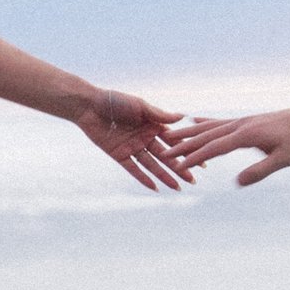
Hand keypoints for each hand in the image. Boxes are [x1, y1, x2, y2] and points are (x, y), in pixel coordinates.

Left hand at [70, 89, 193, 192]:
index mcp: (152, 125)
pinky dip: (143, 178)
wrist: (89, 106)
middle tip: (193, 181)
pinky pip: (133, 169)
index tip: (200, 160)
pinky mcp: (119, 155)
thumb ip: (160, 115)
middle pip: (165, 156)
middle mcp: (145, 137)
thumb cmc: (115, 101)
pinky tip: (155, 188)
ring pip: (152, 165)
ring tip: (178, 188)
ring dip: (164, 176)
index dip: (186, 150)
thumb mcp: (140, 106)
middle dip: (179, 168)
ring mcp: (133, 147)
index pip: (174, 140)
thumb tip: (183, 116)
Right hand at [173, 101, 289, 186]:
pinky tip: (193, 120)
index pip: (215, 147)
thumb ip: (260, 170)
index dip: (195, 156)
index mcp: (247, 134)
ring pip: (210, 126)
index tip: (177, 164)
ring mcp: (242, 121)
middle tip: (163, 153)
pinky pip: (219, 121)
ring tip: (169, 137)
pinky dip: (204, 122)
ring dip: (189, 133)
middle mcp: (240, 124)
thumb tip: (237, 182)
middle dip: (184, 144)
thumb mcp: (284, 159)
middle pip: (206, 135)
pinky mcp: (245, 121)